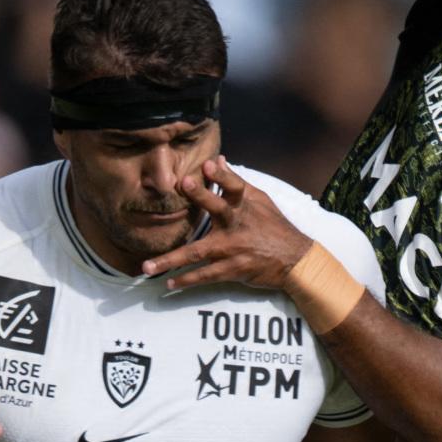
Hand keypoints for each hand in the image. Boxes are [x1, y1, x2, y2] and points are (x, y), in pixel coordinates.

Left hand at [140, 158, 312, 294]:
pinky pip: (205, 276)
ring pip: (198, 252)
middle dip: (201, 195)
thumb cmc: (274, 226)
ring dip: (171, 260)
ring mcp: (233, 248)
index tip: (209, 164)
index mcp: (245, 205)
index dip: (222, 174)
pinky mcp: (232, 269)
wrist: (295, 260)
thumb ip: (235, 181)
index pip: (234, 185)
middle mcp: (237, 224)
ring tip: (147, 267)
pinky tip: (169, 283)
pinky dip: (187, 280)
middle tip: (182, 183)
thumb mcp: (260, 200)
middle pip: (217, 208)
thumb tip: (218, 159)